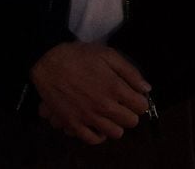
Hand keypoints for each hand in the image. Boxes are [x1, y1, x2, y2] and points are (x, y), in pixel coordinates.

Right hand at [30, 41, 150, 144]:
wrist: (48, 63)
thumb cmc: (79, 56)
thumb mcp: (107, 54)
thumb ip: (129, 71)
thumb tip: (145, 88)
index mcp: (115, 87)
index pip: (141, 106)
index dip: (140, 100)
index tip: (134, 96)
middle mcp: (105, 106)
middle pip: (131, 122)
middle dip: (130, 112)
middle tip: (122, 103)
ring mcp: (89, 118)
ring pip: (115, 133)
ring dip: (116, 124)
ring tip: (109, 113)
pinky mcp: (75, 125)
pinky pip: (93, 140)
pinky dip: (99, 134)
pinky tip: (97, 123)